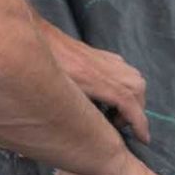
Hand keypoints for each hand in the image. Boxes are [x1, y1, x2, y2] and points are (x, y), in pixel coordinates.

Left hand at [43, 26, 149, 142]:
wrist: (30, 35)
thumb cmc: (35, 70)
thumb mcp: (55, 94)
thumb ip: (72, 111)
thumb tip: (81, 133)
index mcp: (92, 78)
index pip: (127, 100)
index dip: (138, 122)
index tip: (144, 139)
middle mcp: (101, 66)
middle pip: (136, 89)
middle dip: (137, 111)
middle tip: (120, 127)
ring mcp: (100, 58)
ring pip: (133, 77)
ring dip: (133, 98)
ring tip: (115, 113)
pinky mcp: (96, 53)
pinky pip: (122, 69)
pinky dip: (125, 84)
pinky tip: (109, 94)